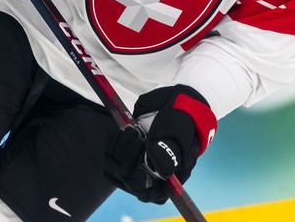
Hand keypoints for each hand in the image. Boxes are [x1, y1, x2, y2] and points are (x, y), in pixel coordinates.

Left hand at [104, 84, 215, 203]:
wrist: (176, 100)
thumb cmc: (184, 117)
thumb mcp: (179, 130)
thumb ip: (170, 150)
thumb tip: (163, 172)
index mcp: (172, 173)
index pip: (154, 194)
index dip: (142, 188)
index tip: (137, 173)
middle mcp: (154, 172)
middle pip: (131, 180)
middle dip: (129, 159)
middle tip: (137, 138)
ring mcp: (139, 162)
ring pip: (118, 169)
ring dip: (119, 149)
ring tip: (131, 130)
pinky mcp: (127, 152)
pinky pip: (110, 158)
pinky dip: (111, 145)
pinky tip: (120, 131)